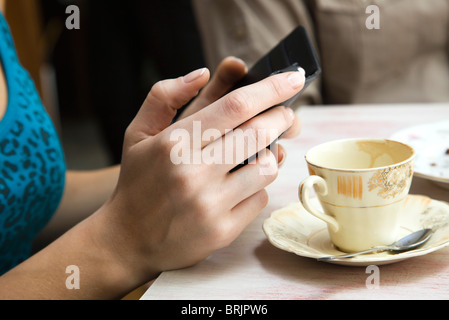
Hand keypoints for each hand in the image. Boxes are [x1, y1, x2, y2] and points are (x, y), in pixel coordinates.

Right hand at [93, 62, 304, 284]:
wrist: (129, 239)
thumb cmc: (138, 181)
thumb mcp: (137, 133)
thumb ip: (164, 96)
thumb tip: (202, 72)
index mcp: (173, 143)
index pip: (235, 106)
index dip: (270, 88)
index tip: (293, 77)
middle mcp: (193, 173)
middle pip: (259, 133)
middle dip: (282, 117)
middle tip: (286, 113)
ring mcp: (210, 204)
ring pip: (268, 167)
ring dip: (271, 154)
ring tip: (255, 153)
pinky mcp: (223, 230)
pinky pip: (260, 197)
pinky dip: (257, 186)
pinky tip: (239, 185)